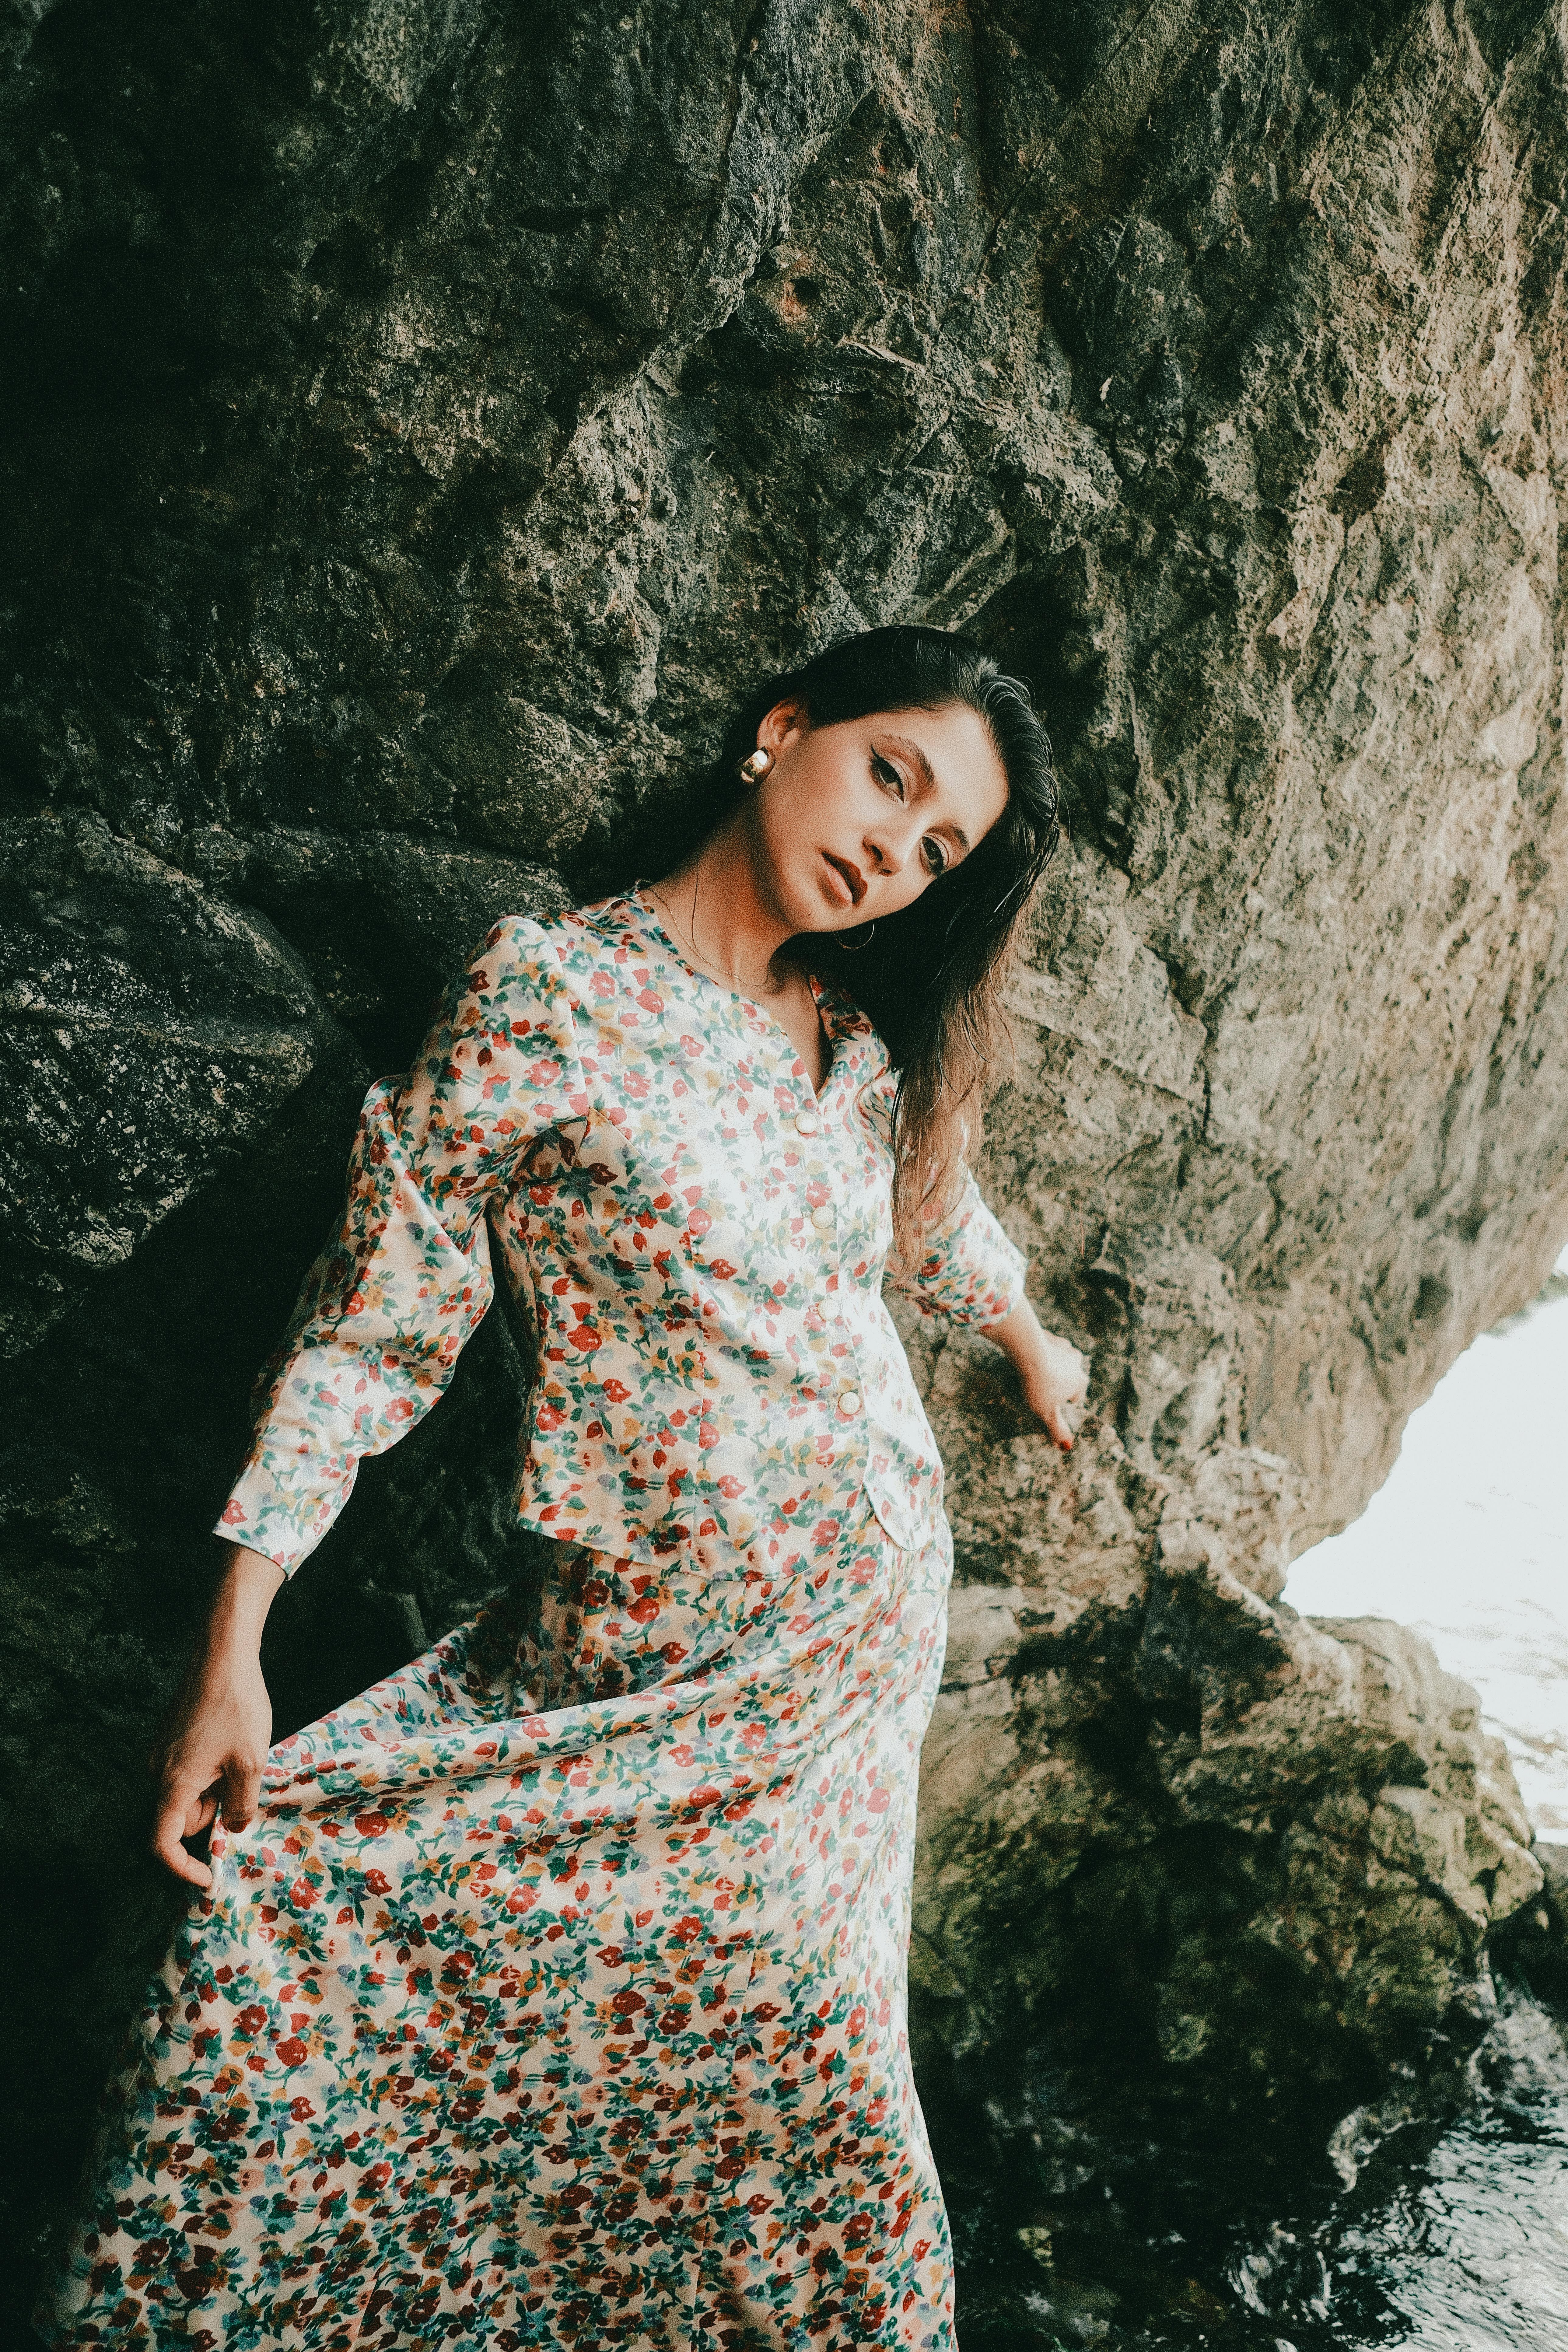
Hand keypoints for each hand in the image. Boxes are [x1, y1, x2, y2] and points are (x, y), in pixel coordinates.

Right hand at [149, 1544, 284, 1887]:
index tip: (209, 1878)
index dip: (182, 1868)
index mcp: (173, 1783)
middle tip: (245, 1786)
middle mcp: (157, 1771)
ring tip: (242, 1757)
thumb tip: (236, 1829)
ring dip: (216, 1790)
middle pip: (182, 1818)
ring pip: (189, 1793)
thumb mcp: (250, 1763)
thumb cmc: (238, 1707)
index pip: (163, 1844)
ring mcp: (162, 1752)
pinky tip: (234, 1744)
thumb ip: (242, 1805)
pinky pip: (189, 1771)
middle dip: (213, 1815)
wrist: (222, 1654)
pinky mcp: (171, 1738)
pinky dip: (212, 1772)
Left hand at [985, 1298, 1090, 1452]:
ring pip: (1061, 1359)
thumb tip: (1067, 1447)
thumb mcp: (1046, 1412)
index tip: (1051, 1402)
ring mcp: (1065, 1347)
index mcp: (1079, 1381)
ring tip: (1034, 1371)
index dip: (1064, 1401)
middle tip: (1042, 1386)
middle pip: (1071, 1375)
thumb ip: (1057, 1428)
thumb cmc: (1038, 1385)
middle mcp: (1077, 1362)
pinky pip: (1049, 1346)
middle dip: (1060, 1381)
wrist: (1027, 1351)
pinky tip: (1029, 1356)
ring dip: (1052, 1364)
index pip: (1076, 1396)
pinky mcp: (1051, 1336)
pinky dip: (1042, 1351)